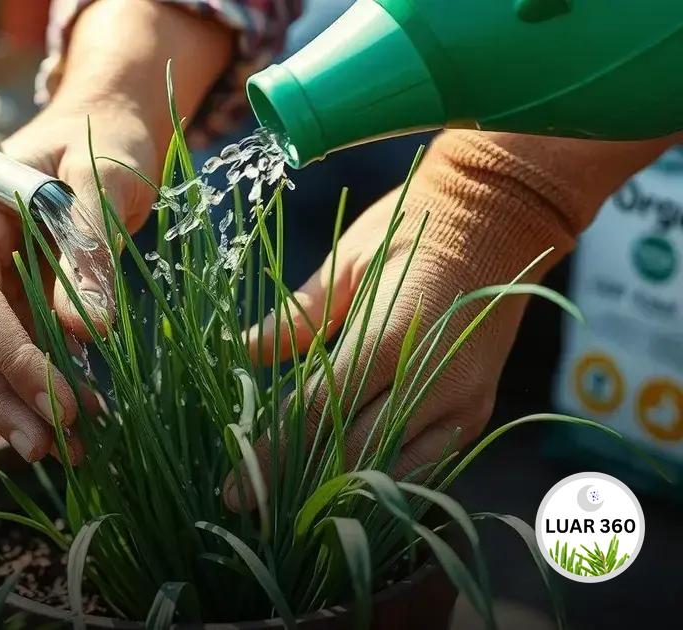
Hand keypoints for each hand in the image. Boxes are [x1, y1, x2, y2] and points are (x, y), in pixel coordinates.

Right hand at [0, 0, 232, 462]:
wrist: (102, 125)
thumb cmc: (103, 137)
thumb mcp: (104, 176)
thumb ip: (88, 244)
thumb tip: (86, 334)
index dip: (11, 355)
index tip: (64, 400)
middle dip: (10, 399)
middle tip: (65, 448)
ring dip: (20, 410)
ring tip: (73, 454)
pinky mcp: (3, 307)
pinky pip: (6, 358)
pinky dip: (34, 394)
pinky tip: (71, 428)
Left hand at [225, 153, 571, 509]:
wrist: (503, 215)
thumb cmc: (413, 227)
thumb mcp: (349, 262)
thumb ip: (300, 317)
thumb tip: (243, 352)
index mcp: (394, 337)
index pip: (318, 413)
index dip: (272, 453)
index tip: (233, 488)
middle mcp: (435, 381)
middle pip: (352, 454)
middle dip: (295, 484)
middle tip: (247, 504)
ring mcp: (464, 403)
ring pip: (390, 472)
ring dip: (336, 490)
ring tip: (285, 504)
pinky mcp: (478, 413)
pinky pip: (423, 465)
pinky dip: (379, 478)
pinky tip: (338, 485)